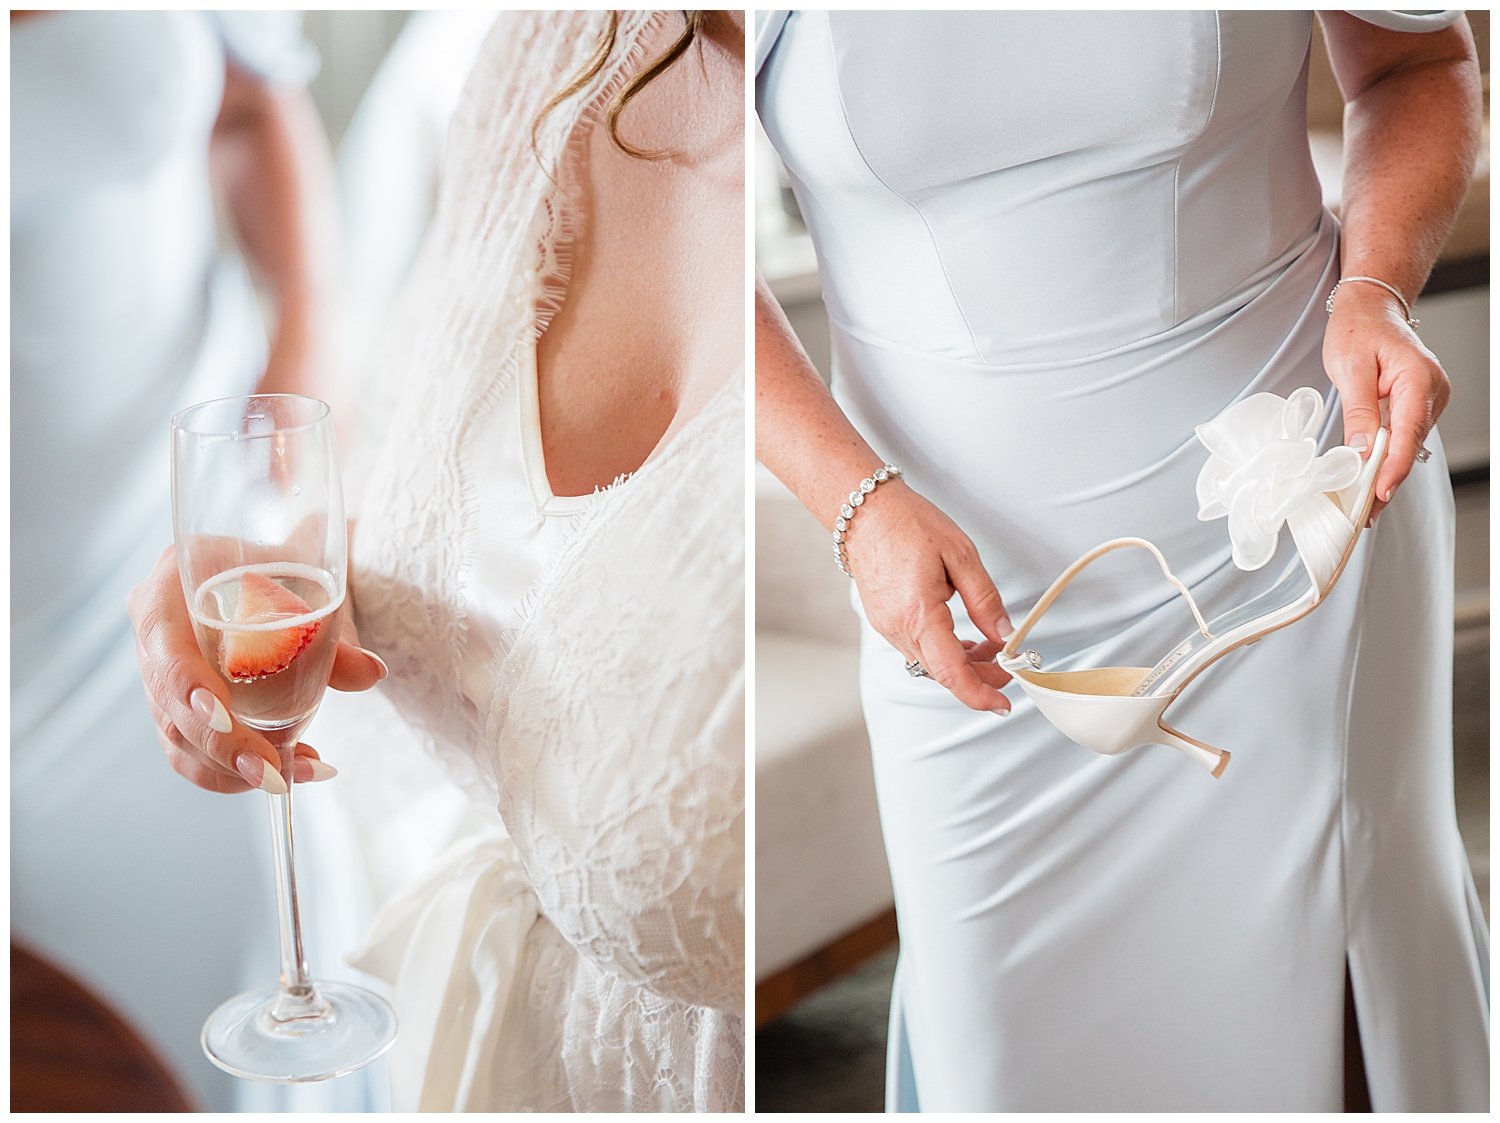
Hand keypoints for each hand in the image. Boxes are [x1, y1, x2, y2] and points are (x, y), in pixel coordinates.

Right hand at [127, 544, 386, 793]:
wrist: (280, 575)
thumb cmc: (292, 572)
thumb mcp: (314, 589)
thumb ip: (336, 632)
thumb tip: (370, 673)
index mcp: (173, 582)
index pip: (165, 640)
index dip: (186, 683)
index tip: (224, 716)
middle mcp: (154, 628)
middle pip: (170, 701)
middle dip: (223, 746)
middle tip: (273, 773)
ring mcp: (159, 671)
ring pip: (177, 736)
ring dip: (233, 768)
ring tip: (291, 776)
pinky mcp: (174, 705)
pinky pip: (189, 751)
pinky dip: (232, 772)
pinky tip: (285, 774)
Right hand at [845, 481, 1013, 713]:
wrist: (864, 511)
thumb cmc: (907, 523)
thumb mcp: (960, 554)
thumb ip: (985, 599)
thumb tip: (1004, 633)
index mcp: (918, 614)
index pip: (951, 672)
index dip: (979, 695)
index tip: (1002, 703)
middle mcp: (897, 628)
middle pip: (942, 674)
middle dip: (978, 679)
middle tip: (1006, 668)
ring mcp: (886, 627)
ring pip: (929, 664)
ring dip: (961, 664)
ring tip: (988, 649)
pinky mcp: (883, 621)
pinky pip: (916, 649)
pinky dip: (942, 652)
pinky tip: (960, 638)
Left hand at [1324, 282, 1450, 521]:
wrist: (1369, 308)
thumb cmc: (1358, 330)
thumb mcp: (1350, 368)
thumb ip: (1359, 410)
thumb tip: (1362, 449)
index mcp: (1418, 379)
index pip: (1409, 432)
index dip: (1394, 467)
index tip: (1378, 493)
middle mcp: (1431, 391)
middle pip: (1410, 445)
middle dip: (1387, 479)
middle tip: (1363, 514)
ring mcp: (1427, 399)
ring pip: (1407, 445)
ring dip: (1386, 472)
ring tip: (1362, 504)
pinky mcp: (1417, 405)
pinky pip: (1403, 436)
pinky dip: (1386, 457)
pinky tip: (1368, 478)